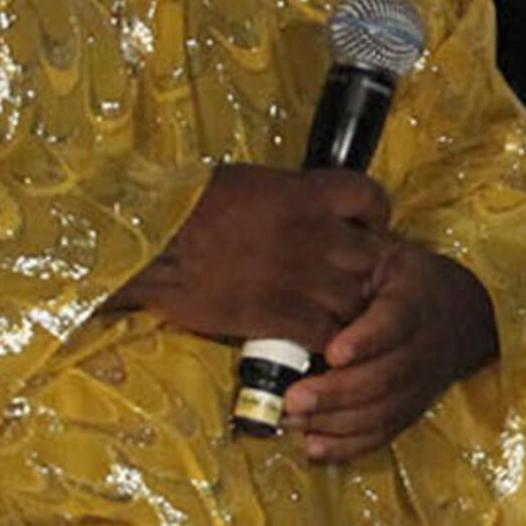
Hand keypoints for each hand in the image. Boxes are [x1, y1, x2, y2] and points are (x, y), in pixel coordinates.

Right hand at [110, 165, 390, 347]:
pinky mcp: (282, 315)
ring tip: (325, 313)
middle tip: (343, 281)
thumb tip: (305, 207)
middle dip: (361, 271)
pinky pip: (327, 333)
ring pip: (354, 300)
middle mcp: (316, 234)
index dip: (373, 216)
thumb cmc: (185, 208)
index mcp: (306, 194)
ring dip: (345, 310)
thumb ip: (288, 199)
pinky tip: (310, 339)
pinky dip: (325, 340)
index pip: (371, 198)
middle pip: (369, 257)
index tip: (364, 228)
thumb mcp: (249, 185)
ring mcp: (302, 277)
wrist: (151, 245)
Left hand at [284, 240, 498, 463]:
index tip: (335, 351)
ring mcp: (420, 384)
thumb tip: (307, 251)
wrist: (461, 314)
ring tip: (291, 419)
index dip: (368, 340)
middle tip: (292, 398)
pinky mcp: (411, 409)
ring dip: (334, 422)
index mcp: (414, 301)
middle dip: (337, 392)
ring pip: (382, 411)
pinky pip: (382, 434)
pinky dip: (348, 446)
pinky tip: (313, 446)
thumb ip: (354, 259)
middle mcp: (424, 347)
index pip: (395, 323)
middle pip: (385, 377)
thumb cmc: (404, 280)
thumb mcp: (387, 254)